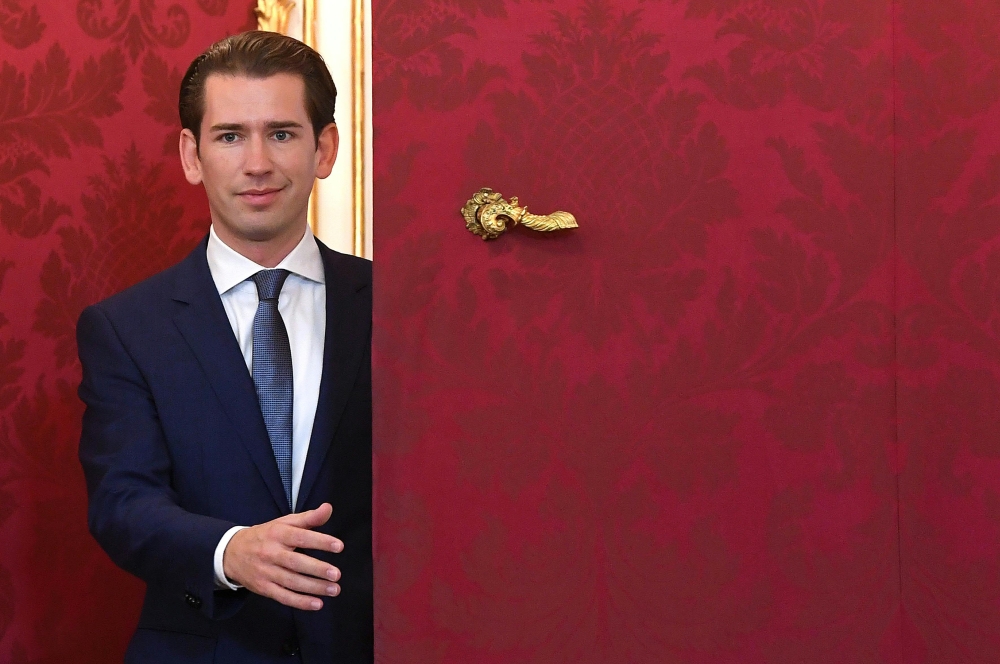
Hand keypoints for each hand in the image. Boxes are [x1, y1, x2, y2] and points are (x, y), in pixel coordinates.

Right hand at [223, 502, 342, 610]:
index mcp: (278, 534)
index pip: (301, 537)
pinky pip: (283, 596)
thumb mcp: (284, 523)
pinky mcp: (263, 588)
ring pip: (292, 582)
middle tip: (336, 574)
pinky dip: (300, 602)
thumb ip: (308, 517)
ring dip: (314, 588)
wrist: (231, 552)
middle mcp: (271, 553)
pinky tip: (317, 604)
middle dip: (317, 569)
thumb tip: (328, 508)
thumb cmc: (265, 536)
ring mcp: (266, 572)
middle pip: (296, 562)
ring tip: (334, 589)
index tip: (339, 546)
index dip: (320, 541)